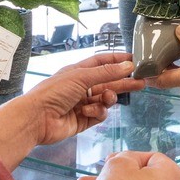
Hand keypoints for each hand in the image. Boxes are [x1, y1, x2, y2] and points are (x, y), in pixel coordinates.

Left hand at [17, 53, 140, 145]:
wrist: (37, 119)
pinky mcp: (84, 120)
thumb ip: (106, 72)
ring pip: (105, 99)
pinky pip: (99, 114)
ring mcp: (84, 104)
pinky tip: (88, 111)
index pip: (103, 62)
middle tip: (142, 82)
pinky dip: (97, 112)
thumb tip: (128, 65)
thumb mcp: (81, 77)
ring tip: (107, 99)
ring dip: (108, 99)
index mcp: (79, 71)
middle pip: (109, 82)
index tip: (135, 59)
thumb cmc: (55, 92)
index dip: (118, 60)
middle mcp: (82, 86)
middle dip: (124, 82)